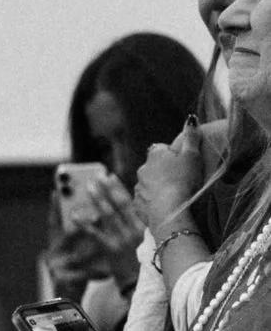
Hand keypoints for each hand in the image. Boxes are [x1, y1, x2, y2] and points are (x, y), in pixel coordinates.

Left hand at [60, 173, 143, 289]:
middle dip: (108, 188)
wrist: (141, 285)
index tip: (111, 177)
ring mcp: (126, 239)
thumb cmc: (143, 262)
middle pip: (121, 204)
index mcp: (148, 227)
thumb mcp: (148, 241)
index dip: (120, 189)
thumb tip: (128, 205)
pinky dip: (85, 222)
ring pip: (109, 214)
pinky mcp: (113, 248)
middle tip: (98, 176)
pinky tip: (75, 215)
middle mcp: (139, 230)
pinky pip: (96, 232)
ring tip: (88, 187)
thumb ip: (138, 224)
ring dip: (98, 198)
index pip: (133, 203)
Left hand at [134, 122, 206, 238]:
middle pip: (154, 167)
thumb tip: (190, 119)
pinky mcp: (137, 205)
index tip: (183, 163)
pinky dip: (154, 203)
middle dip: (164, 171)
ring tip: (175, 195)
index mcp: (155, 155)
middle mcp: (142, 169)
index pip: (162, 149)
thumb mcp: (193, 156)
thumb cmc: (184, 180)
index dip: (173, 155)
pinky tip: (166, 207)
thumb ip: (191, 137)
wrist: (170, 211)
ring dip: (158, 187)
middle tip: (181, 180)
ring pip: (148, 184)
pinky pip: (146, 201)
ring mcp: (138, 187)